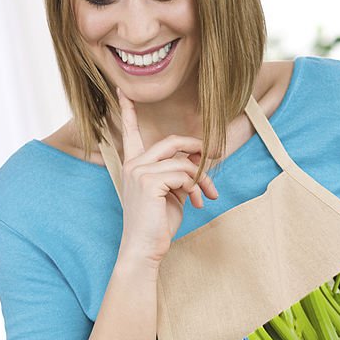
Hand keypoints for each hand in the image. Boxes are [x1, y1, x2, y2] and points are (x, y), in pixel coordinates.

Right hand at [116, 88, 218, 266]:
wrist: (144, 249)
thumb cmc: (157, 225)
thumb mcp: (170, 194)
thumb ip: (178, 174)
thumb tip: (198, 162)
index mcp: (133, 165)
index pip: (129, 132)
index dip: (127, 110)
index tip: (122, 91)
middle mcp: (133, 164)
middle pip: (172, 141)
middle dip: (197, 148)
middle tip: (217, 155)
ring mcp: (139, 171)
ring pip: (183, 161)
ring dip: (202, 178)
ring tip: (206, 196)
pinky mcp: (148, 181)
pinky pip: (183, 173)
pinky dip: (195, 187)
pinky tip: (196, 203)